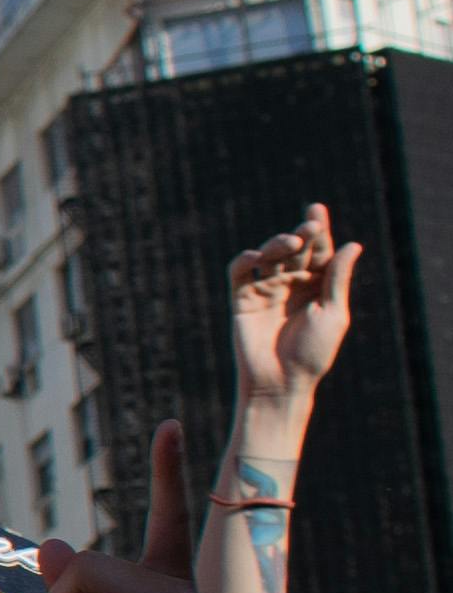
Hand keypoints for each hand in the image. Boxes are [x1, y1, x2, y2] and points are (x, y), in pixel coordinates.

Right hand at [227, 210, 360, 430]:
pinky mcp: (243, 299)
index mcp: (316, 288)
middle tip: (310, 226)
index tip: (317, 210)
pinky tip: (257, 257)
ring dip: (278, 244)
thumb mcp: (333, 313)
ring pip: (269, 255)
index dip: (319, 230)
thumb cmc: (312, 353)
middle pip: (295, 249)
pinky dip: (246, 260)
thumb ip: (338, 278)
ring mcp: (266, 290)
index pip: (319, 252)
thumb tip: (353, 244)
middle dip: (302, 233)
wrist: (280, 382)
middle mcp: (291, 285)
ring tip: (292, 243)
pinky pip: (240, 272)